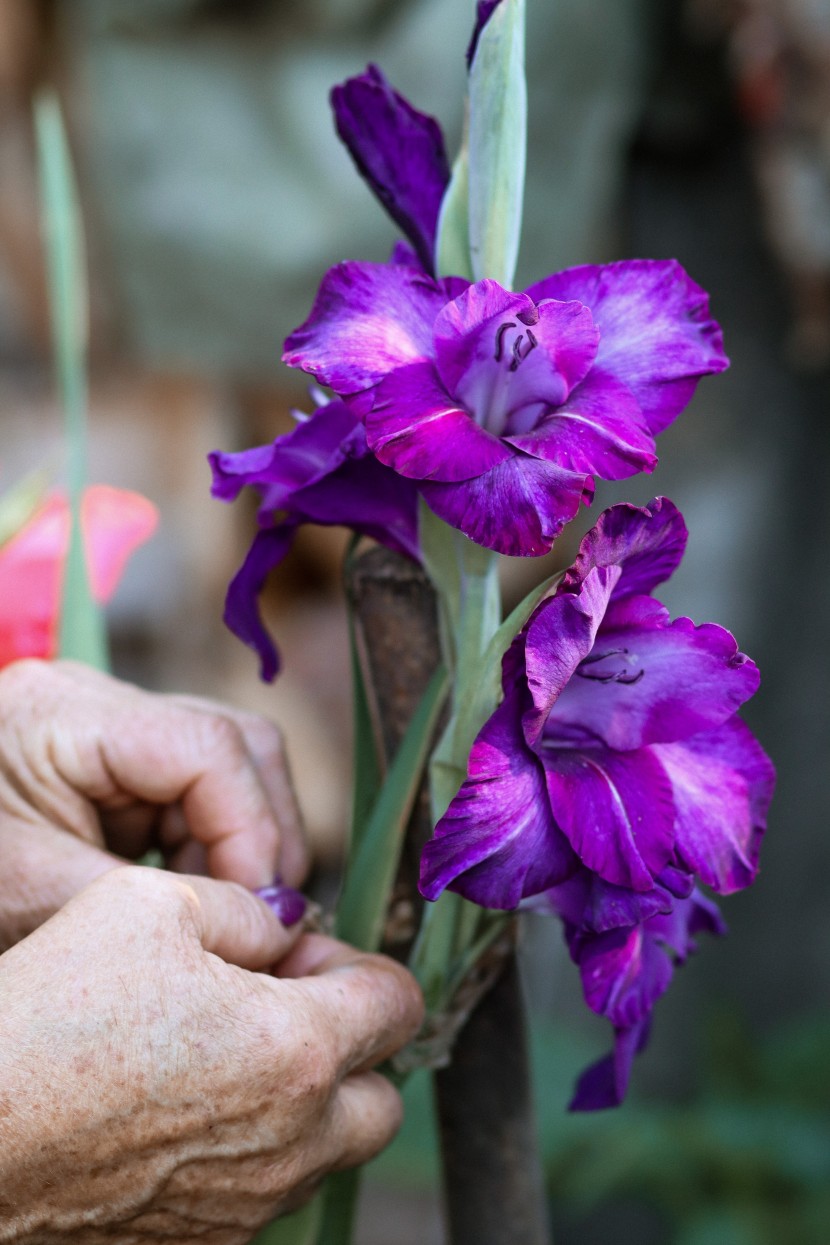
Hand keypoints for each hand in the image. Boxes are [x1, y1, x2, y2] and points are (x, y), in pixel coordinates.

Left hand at [0, 659, 307, 949]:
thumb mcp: (34, 900)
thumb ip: (155, 904)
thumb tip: (275, 915)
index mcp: (64, 712)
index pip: (210, 745)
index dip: (251, 828)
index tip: (259, 912)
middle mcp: (96, 702)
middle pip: (237, 742)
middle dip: (259, 833)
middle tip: (260, 918)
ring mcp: (109, 728)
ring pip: (231, 765)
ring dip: (242, 842)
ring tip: (224, 913)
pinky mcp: (114, 762)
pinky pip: (197, 792)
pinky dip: (211, 846)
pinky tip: (192, 897)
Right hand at [0, 867, 422, 1240]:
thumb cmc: (51, 1013)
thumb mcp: (151, 905)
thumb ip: (246, 909)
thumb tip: (286, 927)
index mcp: (297, 1050)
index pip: (398, 1004)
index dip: (361, 968)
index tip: (307, 959)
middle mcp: (291, 1142)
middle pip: (382, 1098)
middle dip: (350, 1047)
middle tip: (280, 1009)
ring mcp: (247, 1206)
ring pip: (325, 1153)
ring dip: (304, 1102)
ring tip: (223, 1056)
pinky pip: (262, 1196)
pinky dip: (252, 1153)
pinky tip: (183, 1111)